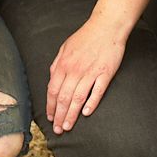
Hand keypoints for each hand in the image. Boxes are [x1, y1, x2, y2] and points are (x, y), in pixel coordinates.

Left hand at [46, 19, 126, 133]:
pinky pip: (97, 92)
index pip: (53, 90)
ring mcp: (90, 72)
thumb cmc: (86, 37)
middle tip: (58, 129)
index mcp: (63, 64)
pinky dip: (91, 104)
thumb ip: (57, 64)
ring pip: (78, 98)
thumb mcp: (65, 47)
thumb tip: (51, 78)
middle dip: (59, 116)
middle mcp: (75, 70)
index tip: (50, 117)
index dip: (51, 106)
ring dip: (71, 115)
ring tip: (68, 126)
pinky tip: (86, 114)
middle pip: (64, 98)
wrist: (106, 26)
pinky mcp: (105, 73)